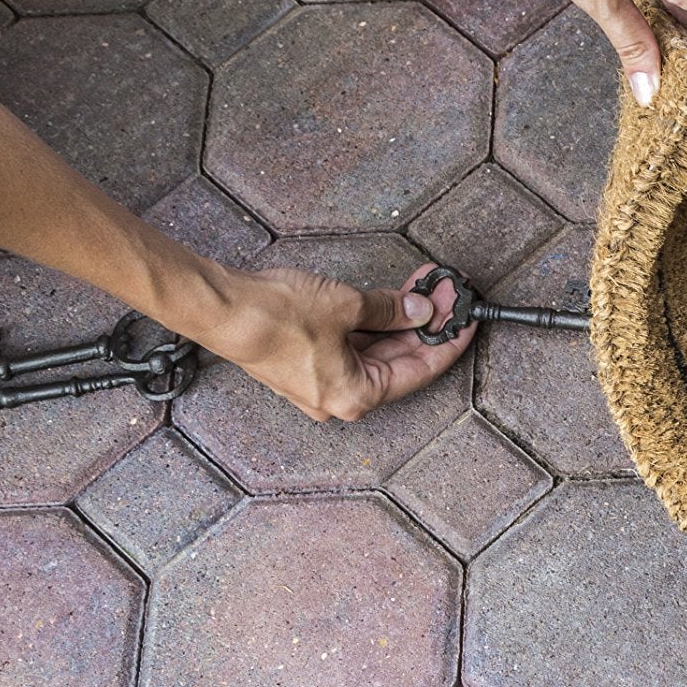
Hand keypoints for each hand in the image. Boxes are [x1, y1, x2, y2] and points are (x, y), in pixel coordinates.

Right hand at [199, 262, 472, 421]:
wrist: (220, 309)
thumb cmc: (273, 316)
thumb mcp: (347, 306)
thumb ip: (392, 310)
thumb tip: (421, 310)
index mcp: (356, 396)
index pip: (420, 371)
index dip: (448, 342)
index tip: (467, 320)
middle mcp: (338, 399)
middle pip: (399, 361)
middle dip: (424, 323)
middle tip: (445, 293)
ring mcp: (320, 383)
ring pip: (376, 352)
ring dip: (399, 320)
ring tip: (423, 288)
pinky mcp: (305, 363)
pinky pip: (352, 346)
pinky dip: (373, 324)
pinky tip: (390, 299)